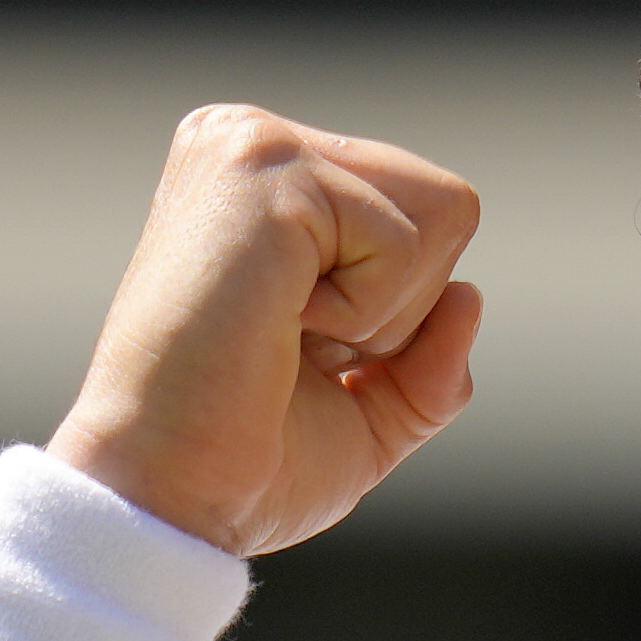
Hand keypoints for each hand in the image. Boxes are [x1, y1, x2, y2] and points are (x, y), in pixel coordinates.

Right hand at [48, 105, 484, 553]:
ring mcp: (253, 147)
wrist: (170, 497)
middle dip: (405, 309)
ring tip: (281, 331)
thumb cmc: (249, 461)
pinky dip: (363, 315)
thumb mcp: (371, 409)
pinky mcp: (261, 169)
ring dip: (385, 313)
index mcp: (269, 182)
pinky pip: (404, 244)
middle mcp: (252, 142)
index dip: (402, 314)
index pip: (430, 218)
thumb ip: (431, 355)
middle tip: (294, 346)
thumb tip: (469, 295)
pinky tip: (275, 323)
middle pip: (449, 206)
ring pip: (441, 216)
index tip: (298, 351)